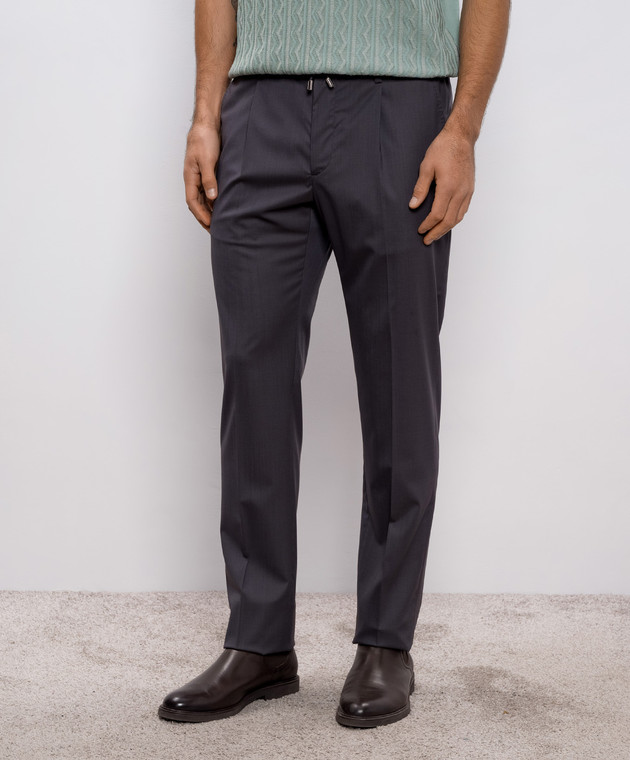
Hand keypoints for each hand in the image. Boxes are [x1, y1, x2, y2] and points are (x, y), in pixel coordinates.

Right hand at [183, 122, 221, 230]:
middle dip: (204, 217)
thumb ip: (209, 179)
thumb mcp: (207, 160)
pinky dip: (213, 201)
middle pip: (196, 203)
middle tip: (214, 230)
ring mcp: (199, 176)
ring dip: (208, 210)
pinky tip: (220, 206)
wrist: (207, 124)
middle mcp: (193, 179)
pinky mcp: (207, 172)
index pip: (192, 202)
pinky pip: (208, 191)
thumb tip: (212, 198)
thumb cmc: (204, 139)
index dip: (201, 214)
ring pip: (202, 198)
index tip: (210, 225)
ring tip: (218, 222)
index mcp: (190, 177)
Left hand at [408, 124, 475, 244]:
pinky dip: (455, 219)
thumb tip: (413, 205)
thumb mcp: (426, 166)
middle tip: (426, 240)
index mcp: (448, 187)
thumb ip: (420, 188)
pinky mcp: (470, 189)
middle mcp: (460, 192)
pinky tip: (448, 222)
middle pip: (449, 220)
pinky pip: (463, 210)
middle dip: (437, 232)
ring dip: (446, 229)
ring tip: (436, 234)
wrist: (461, 137)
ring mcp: (467, 191)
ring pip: (458, 217)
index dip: (428, 225)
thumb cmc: (443, 149)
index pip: (437, 214)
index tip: (420, 230)